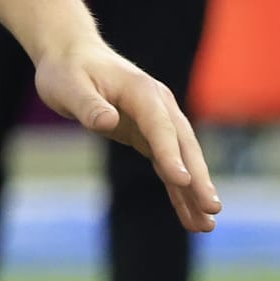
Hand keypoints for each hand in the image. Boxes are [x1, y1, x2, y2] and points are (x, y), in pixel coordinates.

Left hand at [35, 41, 220, 234]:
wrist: (72, 55)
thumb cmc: (67, 70)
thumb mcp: (68, 87)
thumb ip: (88, 105)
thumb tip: (108, 121)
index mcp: (141, 91)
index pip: (160, 127)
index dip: (170, 154)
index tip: (181, 180)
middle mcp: (158, 105)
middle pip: (183, 146)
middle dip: (198, 179)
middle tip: (212, 210)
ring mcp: (158, 120)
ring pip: (181, 159)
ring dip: (194, 191)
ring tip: (206, 226)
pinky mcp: (149, 134)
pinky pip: (168, 165)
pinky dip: (178, 190)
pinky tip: (189, 215)